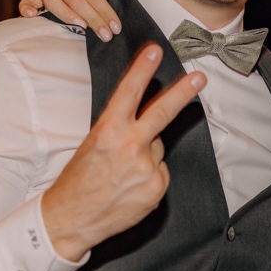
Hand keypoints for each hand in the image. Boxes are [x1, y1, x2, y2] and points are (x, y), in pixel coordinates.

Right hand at [41, 44, 205, 260]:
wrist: (71, 219)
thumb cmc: (78, 180)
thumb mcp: (93, 144)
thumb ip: (120, 130)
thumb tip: (147, 123)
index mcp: (107, 131)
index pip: (128, 93)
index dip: (142, 70)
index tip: (155, 51)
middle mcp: (129, 147)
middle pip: (162, 113)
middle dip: (183, 92)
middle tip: (199, 77)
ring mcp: (145, 169)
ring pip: (157, 148)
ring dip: (146, 154)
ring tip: (122, 171)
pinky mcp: (156, 188)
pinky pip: (159, 172)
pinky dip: (149, 176)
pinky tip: (129, 185)